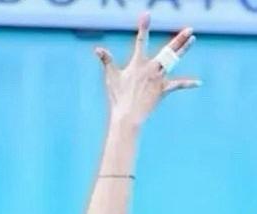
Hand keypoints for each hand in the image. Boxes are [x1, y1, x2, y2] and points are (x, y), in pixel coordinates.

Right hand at [95, 13, 198, 127]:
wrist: (127, 115)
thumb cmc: (117, 97)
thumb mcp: (111, 77)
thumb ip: (106, 61)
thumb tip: (97, 49)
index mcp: (138, 64)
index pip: (141, 41)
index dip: (143, 27)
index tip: (146, 15)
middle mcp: (151, 68)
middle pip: (167, 50)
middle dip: (179, 39)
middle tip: (189, 29)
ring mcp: (159, 78)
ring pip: (174, 61)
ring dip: (184, 49)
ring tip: (192, 39)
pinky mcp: (164, 89)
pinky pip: (178, 85)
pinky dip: (188, 84)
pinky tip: (198, 83)